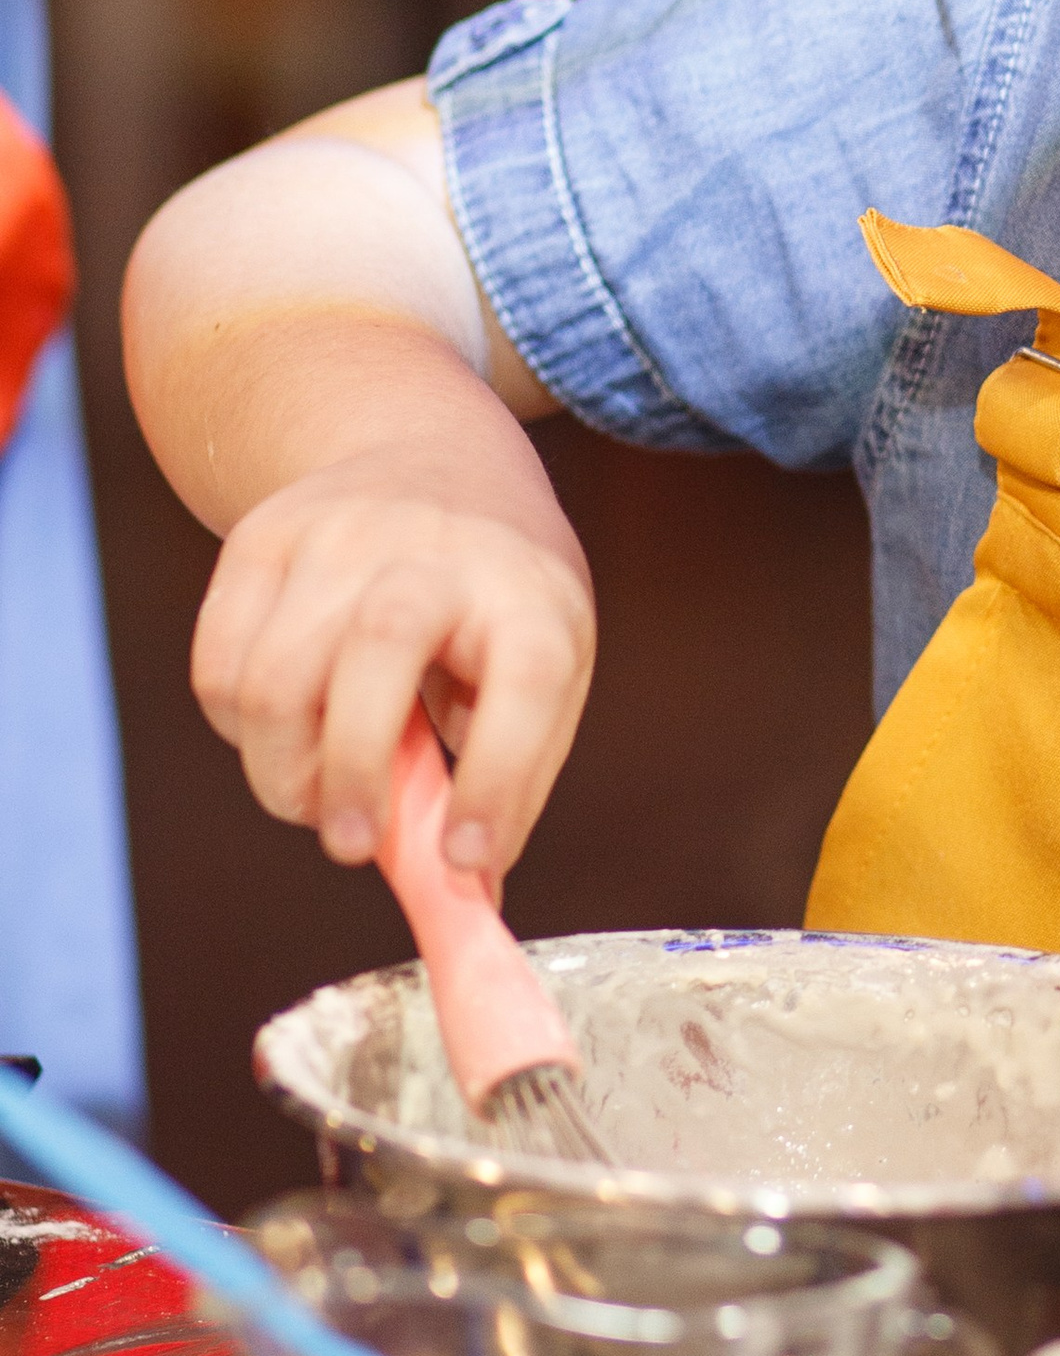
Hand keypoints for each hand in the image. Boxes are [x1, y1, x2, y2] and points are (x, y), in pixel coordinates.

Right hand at [190, 448, 594, 882]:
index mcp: (529, 591)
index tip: (467, 861)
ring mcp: (338, 532)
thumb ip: (509, 775)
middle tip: (354, 845)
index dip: (498, 779)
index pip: (528, 678)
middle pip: (380, 647)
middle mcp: (435, 548)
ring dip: (283, 770)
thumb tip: (468, 895)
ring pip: (274, 675)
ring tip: (319, 794)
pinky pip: (219, 666)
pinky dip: (239, 731)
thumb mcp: (543, 664)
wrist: (429, 459)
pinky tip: (286, 733)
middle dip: (355, 770)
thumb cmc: (496, 599)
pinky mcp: (261, 540)